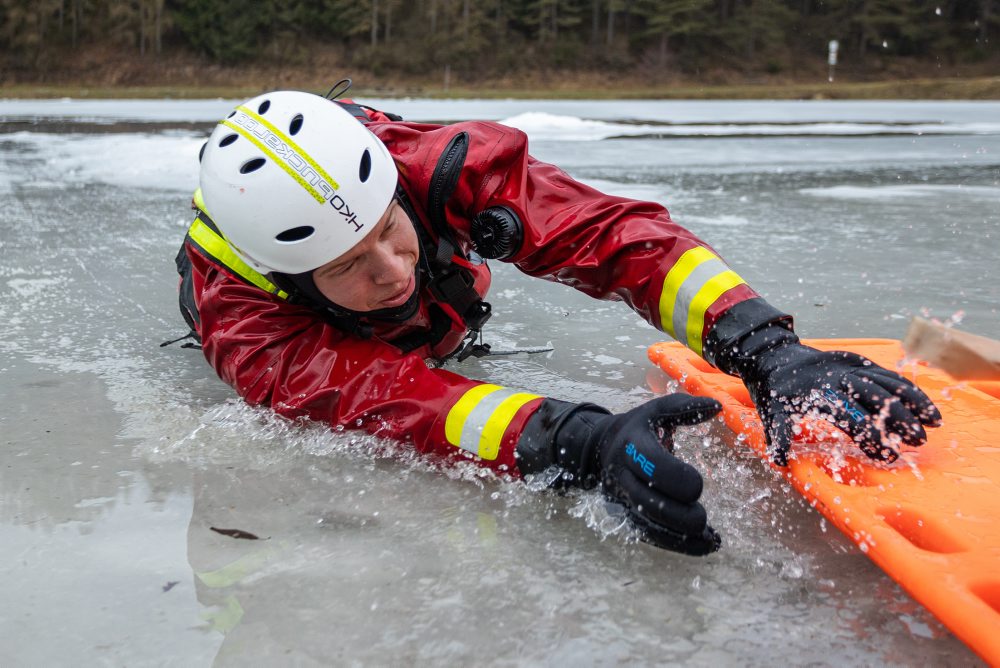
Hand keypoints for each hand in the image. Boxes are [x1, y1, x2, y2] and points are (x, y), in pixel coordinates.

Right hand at [585, 395, 722, 554]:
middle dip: (681, 515)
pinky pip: (649, 536)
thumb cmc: (637, 428)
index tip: (698, 483)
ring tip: (712, 541)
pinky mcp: (625, 516)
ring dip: (681, 538)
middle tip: (703, 517)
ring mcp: (621, 498)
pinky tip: (703, 545)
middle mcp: (623, 474)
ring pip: (648, 526)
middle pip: (649, 503)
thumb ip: (684, 407)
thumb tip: (716, 407)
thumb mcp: (655, 410)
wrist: (600, 448)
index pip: (653, 465)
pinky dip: (676, 545)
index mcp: (631, 444)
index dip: (678, 478)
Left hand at [742, 341, 941, 465]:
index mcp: (817, 394)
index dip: (870, 436)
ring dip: (912, 401)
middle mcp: (837, 378)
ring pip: (886, 382)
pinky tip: (924, 405)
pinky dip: (907, 388)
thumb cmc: (776, 392)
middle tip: (918, 441)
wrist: (774, 356)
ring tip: (934, 422)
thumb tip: (780, 458)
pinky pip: (886, 374)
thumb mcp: (772, 413)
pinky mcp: (858, 361)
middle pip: (874, 397)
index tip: (888, 454)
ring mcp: (850, 367)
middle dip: (898, 419)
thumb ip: (779, 435)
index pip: (849, 416)